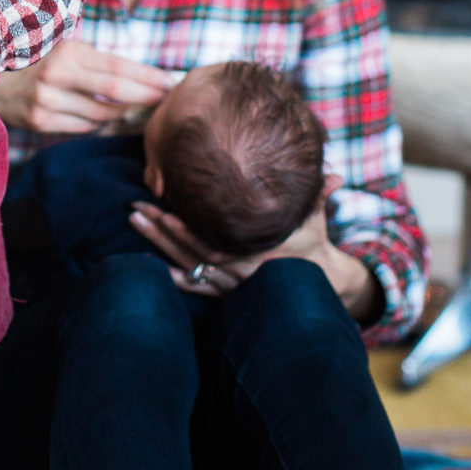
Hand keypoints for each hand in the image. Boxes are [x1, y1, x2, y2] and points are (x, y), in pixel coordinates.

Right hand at [0, 39, 175, 133]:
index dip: (147, 76)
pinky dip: (97, 124)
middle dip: (145, 96)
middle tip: (166, 101)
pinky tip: (104, 119)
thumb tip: (143, 78)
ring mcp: (47, 100)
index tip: (170, 82)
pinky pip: (83, 127)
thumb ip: (97, 63)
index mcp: (68, 51)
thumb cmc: (41, 64)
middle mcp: (58, 74)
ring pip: (101, 115)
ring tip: (138, 111)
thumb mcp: (66, 52)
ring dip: (123, 115)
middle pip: (114, 91)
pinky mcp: (40, 121)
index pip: (118, 65)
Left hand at [129, 173, 382, 320]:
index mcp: (256, 252)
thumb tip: (337, 177)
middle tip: (134, 209)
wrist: (317, 281)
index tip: (164, 209)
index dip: (187, 228)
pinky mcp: (227, 292)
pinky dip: (173, 278)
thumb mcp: (315, 218)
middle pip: (191, 251)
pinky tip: (147, 266)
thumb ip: (320, 196)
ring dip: (159, 245)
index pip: (214, 241)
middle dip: (161, 230)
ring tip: (133, 221)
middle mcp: (239, 272)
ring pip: (188, 266)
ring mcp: (231, 284)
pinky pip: (196, 286)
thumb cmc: (311, 239)